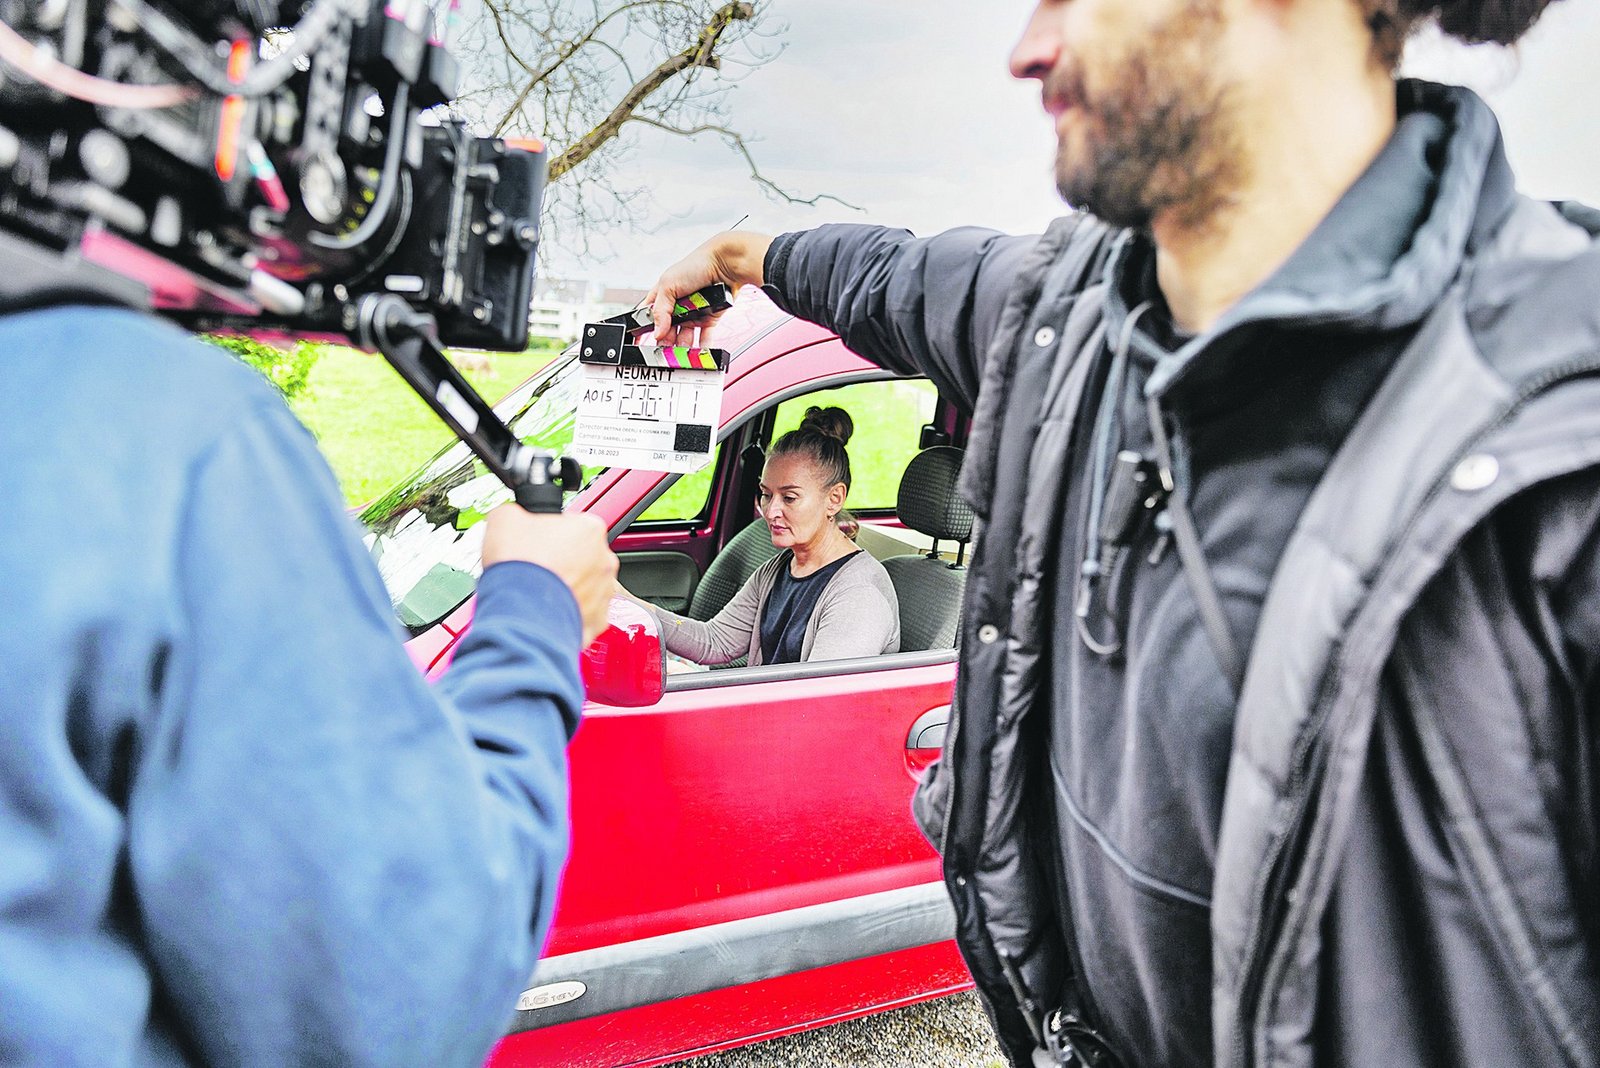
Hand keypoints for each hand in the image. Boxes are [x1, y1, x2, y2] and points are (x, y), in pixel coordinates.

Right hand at [482, 506, 617, 645]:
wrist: (521, 613)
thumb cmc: (519, 567)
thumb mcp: (504, 518)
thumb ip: (517, 513)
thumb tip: (513, 516)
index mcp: (590, 529)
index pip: (572, 525)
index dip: (550, 534)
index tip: (537, 543)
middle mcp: (604, 560)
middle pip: (582, 556)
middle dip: (562, 562)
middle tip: (536, 568)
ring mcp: (603, 592)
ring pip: (585, 586)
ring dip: (566, 588)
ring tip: (537, 592)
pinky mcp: (597, 621)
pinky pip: (583, 613)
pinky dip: (567, 614)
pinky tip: (546, 611)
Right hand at [648, 231, 773, 344]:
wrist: (726, 264)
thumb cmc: (696, 265)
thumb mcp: (668, 285)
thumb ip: (660, 310)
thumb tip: (657, 332)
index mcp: (662, 296)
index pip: (647, 317)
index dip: (642, 330)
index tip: (638, 344)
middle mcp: (676, 306)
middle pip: (666, 332)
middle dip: (665, 343)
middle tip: (664, 354)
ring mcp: (692, 314)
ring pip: (684, 337)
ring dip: (682, 348)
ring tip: (682, 356)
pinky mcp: (709, 318)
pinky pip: (705, 337)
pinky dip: (703, 347)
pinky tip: (699, 355)